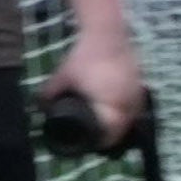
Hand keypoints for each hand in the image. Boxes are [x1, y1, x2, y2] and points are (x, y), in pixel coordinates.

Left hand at [58, 33, 154, 156]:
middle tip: (95, 138)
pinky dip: (125, 111)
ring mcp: (137, 95)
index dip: (101, 143)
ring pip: (130, 118)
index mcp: (112, 107)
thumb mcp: (63, 78)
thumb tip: (40, 108)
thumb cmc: (84, 58)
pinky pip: (135, 107)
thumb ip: (50, 94)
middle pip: (123, 130)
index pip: (111, 136)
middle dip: (110, 135)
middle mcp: (129, 105)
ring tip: (104, 126)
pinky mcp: (140, 86)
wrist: (107, 36)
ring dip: (119, 124)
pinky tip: (115, 110)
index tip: (92, 145)